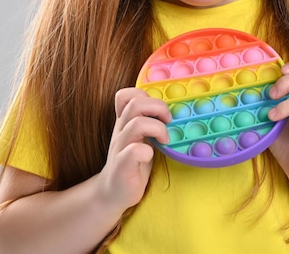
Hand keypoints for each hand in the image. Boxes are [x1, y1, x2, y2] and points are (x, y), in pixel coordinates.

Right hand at [97, 88, 170, 212]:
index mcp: (125, 121)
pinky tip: (150, 156)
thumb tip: (175, 109)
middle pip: (136, 103)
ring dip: (157, 128)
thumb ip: (149, 121)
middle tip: (168, 122)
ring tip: (165, 140)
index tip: (159, 111)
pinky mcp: (122, 166)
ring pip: (137, 123)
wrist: (113, 193)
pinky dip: (145, 151)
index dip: (144, 95)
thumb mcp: (140, 137)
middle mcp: (121, 130)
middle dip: (158, 107)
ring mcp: (120, 147)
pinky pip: (133, 151)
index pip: (127, 95)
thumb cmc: (133, 162)